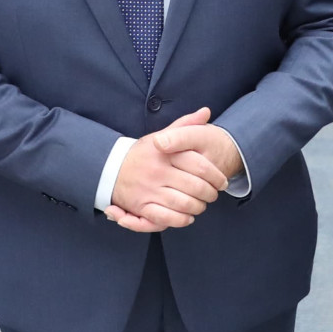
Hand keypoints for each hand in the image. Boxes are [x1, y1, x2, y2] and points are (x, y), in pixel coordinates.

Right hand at [108, 107, 224, 232]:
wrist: (111, 168)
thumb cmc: (142, 153)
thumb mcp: (161, 135)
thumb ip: (184, 125)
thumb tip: (206, 112)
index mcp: (165, 153)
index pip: (200, 166)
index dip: (216, 176)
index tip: (222, 181)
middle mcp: (158, 171)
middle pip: (195, 187)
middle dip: (210, 194)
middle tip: (213, 195)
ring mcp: (149, 189)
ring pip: (184, 204)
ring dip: (198, 207)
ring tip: (201, 205)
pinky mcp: (141, 206)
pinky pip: (167, 217)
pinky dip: (182, 219)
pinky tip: (188, 216)